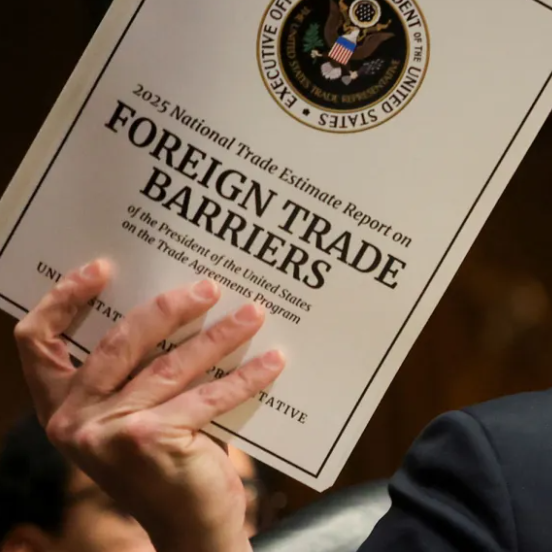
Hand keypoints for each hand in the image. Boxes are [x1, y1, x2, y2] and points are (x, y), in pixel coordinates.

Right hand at [13, 259, 285, 551]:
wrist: (189, 528)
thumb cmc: (167, 464)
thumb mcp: (135, 417)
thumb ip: (138, 374)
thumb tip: (183, 304)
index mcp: (59, 406)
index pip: (37, 342)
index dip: (63, 297)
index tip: (103, 267)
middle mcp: (73, 420)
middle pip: (119, 340)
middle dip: (169, 308)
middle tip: (210, 287)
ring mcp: (108, 431)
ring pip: (172, 364)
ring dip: (220, 335)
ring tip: (254, 313)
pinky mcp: (149, 439)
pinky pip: (208, 395)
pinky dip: (246, 376)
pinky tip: (273, 359)